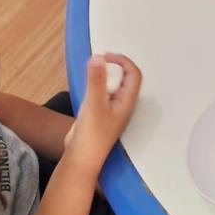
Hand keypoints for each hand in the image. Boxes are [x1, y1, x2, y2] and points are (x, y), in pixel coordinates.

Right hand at [63, 54, 141, 175]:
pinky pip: (100, 91)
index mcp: (127, 102)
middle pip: (124, 77)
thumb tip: (98, 58)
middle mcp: (121, 104)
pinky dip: (94, 84)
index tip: (105, 57)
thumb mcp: (93, 103)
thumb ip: (96, 80)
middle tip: (97, 62)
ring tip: (90, 71)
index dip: (122, 61)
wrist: (81, 157)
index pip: (133, 74)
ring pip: (111, 85)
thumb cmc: (92, 135)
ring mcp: (110, 108)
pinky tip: (85, 86)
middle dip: (112, 66)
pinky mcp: (98, 112)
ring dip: (102, 75)